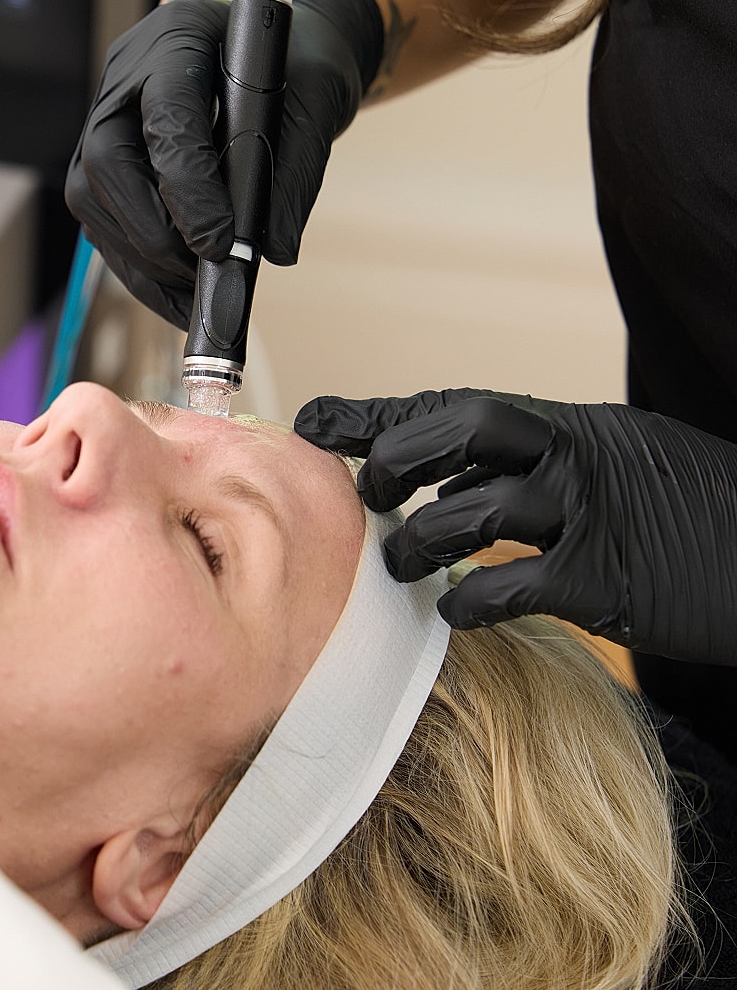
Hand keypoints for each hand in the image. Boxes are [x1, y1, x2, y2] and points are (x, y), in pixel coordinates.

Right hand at [65, 0, 382, 328]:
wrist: (285, 59)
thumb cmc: (299, 68)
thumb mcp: (318, 105)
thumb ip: (297, 172)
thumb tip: (273, 249)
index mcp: (176, 39)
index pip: (165, 119)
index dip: (187, 188)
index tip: (219, 243)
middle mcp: (127, 78)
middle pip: (106, 162)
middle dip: (153, 231)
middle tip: (206, 272)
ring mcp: (108, 119)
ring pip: (93, 198)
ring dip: (143, 257)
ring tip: (198, 291)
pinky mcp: (108, 163)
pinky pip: (105, 223)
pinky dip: (142, 268)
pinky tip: (182, 296)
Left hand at [294, 388, 736, 664]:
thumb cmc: (698, 514)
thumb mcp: (622, 460)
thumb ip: (544, 462)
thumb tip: (461, 481)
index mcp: (571, 424)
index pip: (457, 404)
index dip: (381, 412)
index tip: (319, 420)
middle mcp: (576, 454)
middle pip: (460, 428)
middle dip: (397, 459)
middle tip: (373, 496)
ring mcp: (593, 514)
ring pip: (475, 509)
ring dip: (420, 539)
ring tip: (401, 566)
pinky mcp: (610, 582)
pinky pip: (515, 585)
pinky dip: (470, 600)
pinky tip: (457, 612)